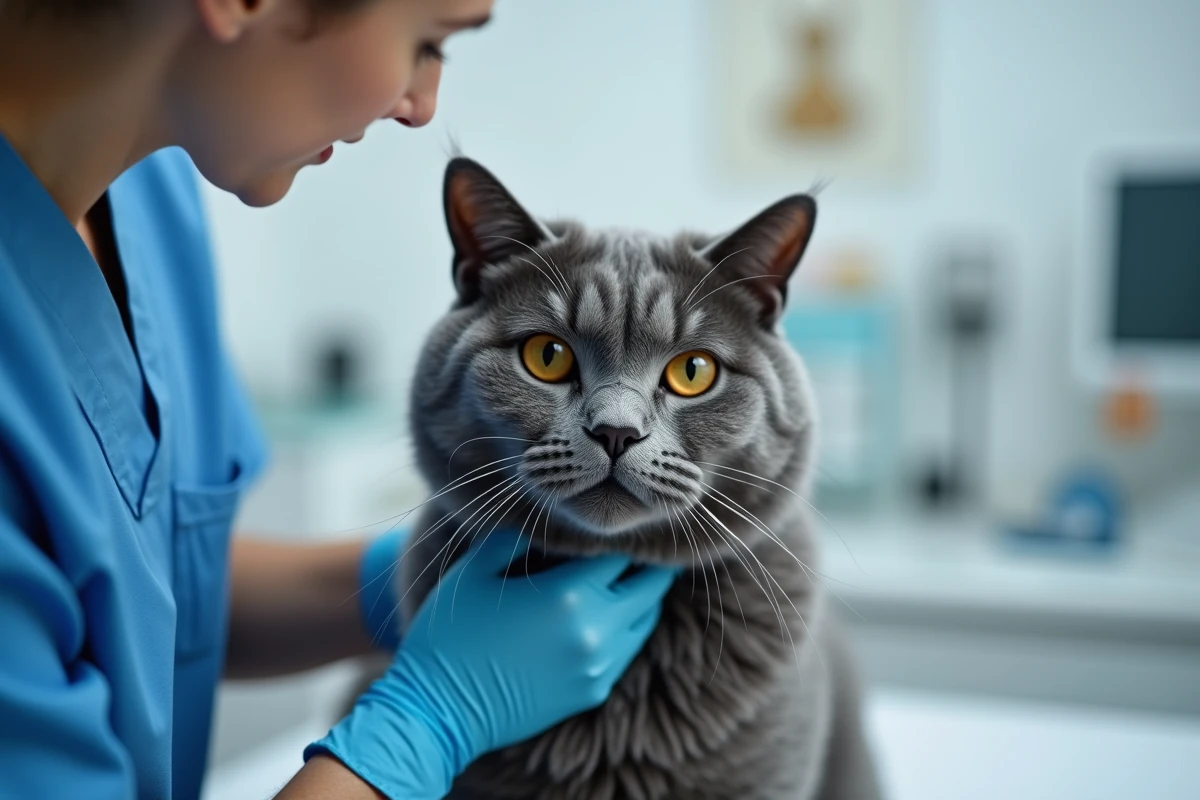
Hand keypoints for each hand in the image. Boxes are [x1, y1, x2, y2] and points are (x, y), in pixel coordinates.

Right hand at [305, 531, 676, 799]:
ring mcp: (599, 665)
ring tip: (621, 579)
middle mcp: (595, 629)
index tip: (612, 524)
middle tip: (633, 548)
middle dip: (644, 564)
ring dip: (638, 597)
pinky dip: (624, 629)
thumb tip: (545, 517)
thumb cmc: (450, 634)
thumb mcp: (475, 571)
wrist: (439, 711)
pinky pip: (626, 650)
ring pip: (645, 619)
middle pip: (650, 586)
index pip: (622, 552)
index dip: (621, 535)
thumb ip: (513, 537)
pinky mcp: (593, 691)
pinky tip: (602, 616)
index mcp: (569, 593)